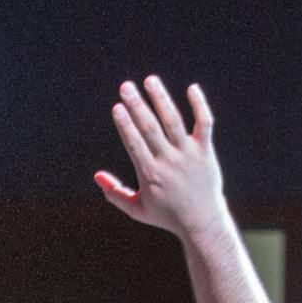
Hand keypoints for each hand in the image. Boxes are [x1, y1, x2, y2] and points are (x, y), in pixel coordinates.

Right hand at [94, 77, 225, 239]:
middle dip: (137, 105)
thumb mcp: (137, 209)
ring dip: (161, 99)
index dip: (125, 124)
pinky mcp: (205, 150)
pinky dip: (199, 105)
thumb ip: (115, 193)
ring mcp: (188, 154)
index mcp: (150, 174)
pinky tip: (191, 88)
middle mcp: (168, 161)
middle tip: (126, 86)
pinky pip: (204, 123)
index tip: (116, 107)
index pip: (134, 144)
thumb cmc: (166, 216)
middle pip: (150, 128)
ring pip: (173, 121)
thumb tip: (97, 176)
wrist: (201, 222)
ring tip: (150, 80)